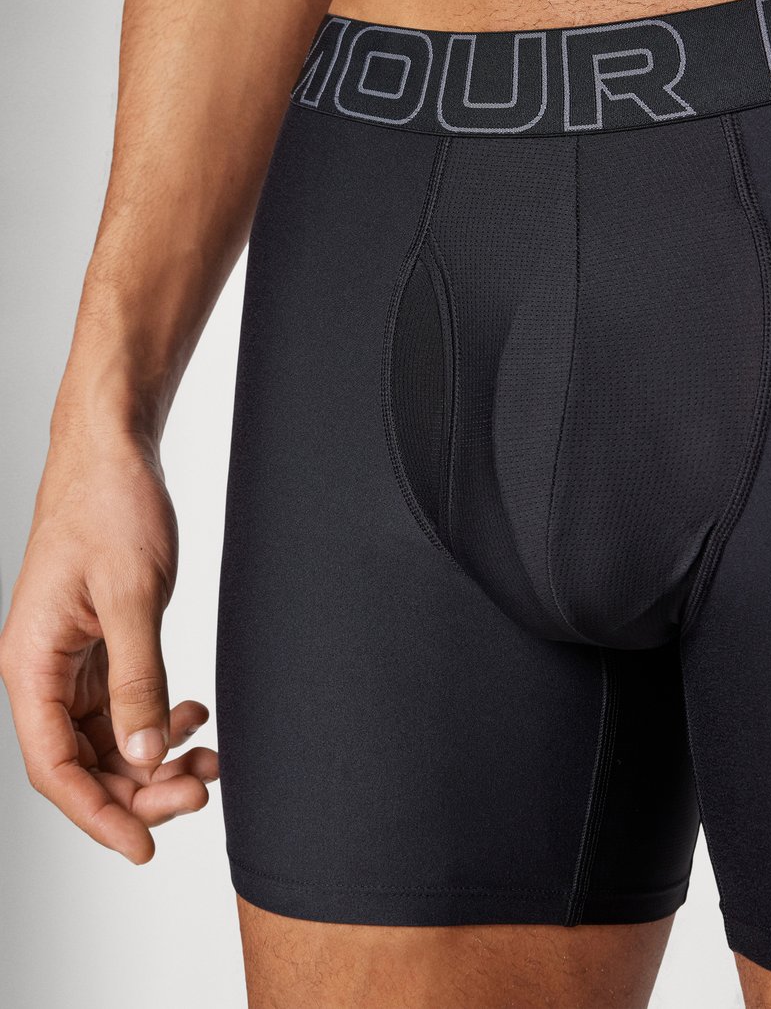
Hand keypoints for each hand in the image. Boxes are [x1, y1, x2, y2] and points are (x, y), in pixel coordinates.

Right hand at [0, 427, 218, 863]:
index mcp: (31, 662)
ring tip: (211, 757)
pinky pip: (122, 706)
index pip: (54, 766)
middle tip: (203, 788)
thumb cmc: (110, 506)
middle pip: (84, 762)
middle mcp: (42, 669)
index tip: (145, 847)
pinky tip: (194, 712)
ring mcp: (70, 659)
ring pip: (107, 739)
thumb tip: (144, 757)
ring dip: (155, 757)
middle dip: (141, 788)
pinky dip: (158, 719)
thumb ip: (138, 680)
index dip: (98, 815)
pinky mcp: (98, 645)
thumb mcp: (132, 596)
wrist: (114, 452)